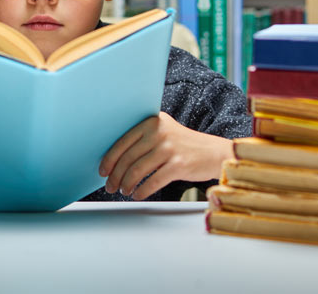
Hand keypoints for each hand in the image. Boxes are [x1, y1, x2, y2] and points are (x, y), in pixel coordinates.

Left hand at [99, 112, 233, 200]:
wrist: (214, 152)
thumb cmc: (183, 145)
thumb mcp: (163, 132)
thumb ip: (142, 138)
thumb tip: (113, 160)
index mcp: (151, 121)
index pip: (122, 141)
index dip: (109, 159)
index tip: (103, 171)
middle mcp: (159, 132)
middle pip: (128, 157)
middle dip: (115, 176)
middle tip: (110, 186)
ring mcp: (169, 148)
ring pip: (137, 170)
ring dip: (126, 184)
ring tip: (124, 191)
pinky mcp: (179, 164)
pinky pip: (152, 181)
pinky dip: (141, 191)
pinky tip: (137, 195)